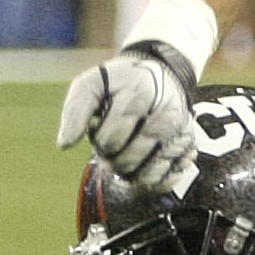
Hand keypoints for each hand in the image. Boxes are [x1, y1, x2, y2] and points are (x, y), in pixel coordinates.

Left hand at [56, 40, 197, 189]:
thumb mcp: (92, 84)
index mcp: (140, 94)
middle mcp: (166, 114)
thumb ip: (75, 111)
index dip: (99, 142)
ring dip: (130, 173)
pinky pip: (169, 179)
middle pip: (129, 160)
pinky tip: (143, 165)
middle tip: (112, 146)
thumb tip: (64, 144)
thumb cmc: (122, 83)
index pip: (111, 140)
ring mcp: (181, 132)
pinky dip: (151, 179)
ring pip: (149, 175)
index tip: (100, 131)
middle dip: (112, 159)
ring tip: (126, 156)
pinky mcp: (190, 147)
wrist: (161, 75)